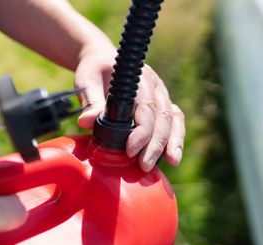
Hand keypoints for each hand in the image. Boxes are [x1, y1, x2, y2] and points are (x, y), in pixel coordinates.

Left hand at [75, 47, 184, 171]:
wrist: (103, 59)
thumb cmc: (94, 70)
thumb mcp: (86, 80)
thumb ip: (90, 101)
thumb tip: (86, 122)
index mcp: (138, 79)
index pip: (146, 108)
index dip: (142, 132)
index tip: (130, 150)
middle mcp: (155, 87)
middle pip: (163, 117)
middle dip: (156, 144)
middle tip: (145, 165)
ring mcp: (162, 96)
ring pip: (174, 120)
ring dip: (173, 143)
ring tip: (171, 163)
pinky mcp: (163, 105)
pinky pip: (175, 122)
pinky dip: (176, 139)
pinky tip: (172, 158)